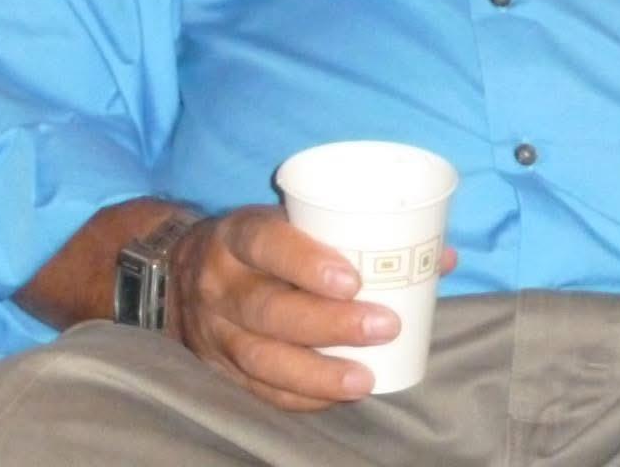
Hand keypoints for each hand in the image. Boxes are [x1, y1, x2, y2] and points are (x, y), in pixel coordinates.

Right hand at [168, 206, 457, 410]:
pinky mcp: (219, 366)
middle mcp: (219, 282)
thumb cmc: (258, 246)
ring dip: (317, 371)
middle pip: (268, 308)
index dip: (306, 261)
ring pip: (262, 356)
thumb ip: (354, 236)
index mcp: (236, 236)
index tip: (352, 278)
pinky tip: (338, 395)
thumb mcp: (289, 222)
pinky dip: (301, 396)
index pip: (264, 243)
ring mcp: (215, 329)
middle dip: (329, 323)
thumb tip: (440, 255)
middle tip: (385, 326)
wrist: (179, 272)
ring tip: (366, 377)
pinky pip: (260, 388)